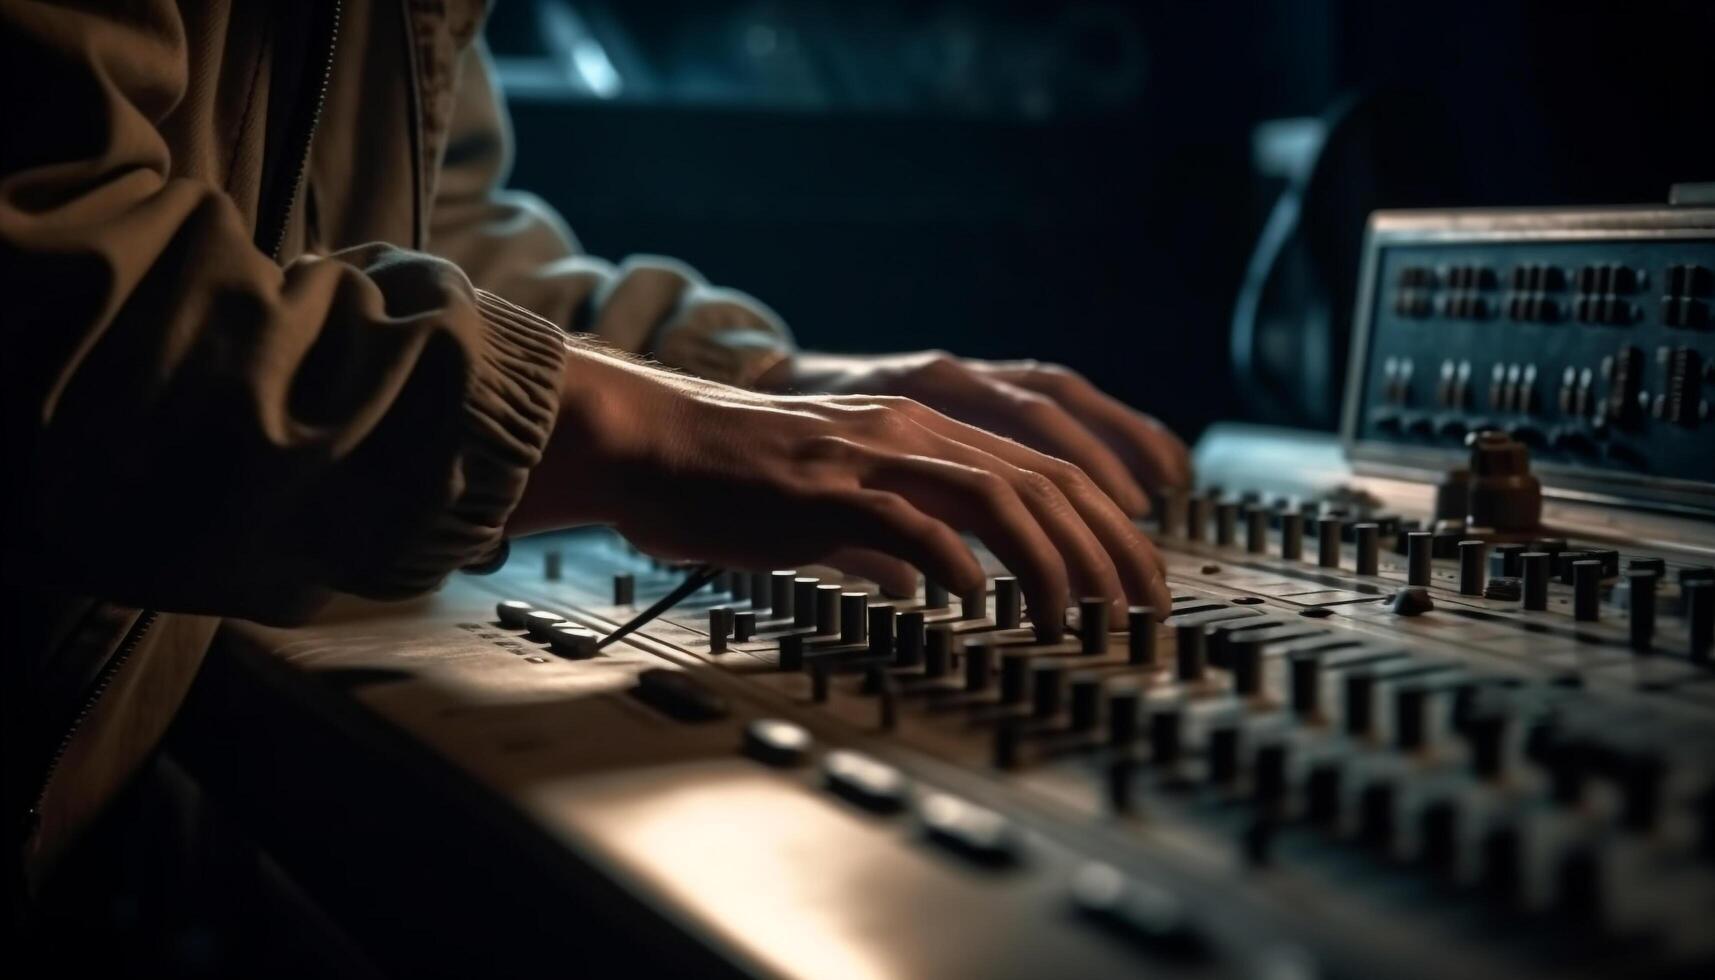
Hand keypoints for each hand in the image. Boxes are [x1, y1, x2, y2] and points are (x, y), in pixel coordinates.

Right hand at [509, 344, 1171, 630]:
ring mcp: (869, 453)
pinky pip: (908, 522)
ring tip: (1080, 619)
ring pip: (996, 494)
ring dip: (1051, 561)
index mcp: (922, 426)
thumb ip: (887, 538)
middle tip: (1142, 610)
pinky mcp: (824, 488)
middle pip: (1043, 480)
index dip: (1108, 525)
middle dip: (1108, 549)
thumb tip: (926, 585)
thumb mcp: (832, 508)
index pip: (1046, 470)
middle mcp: (910, 427)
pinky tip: (979, 602)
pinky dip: (954, 561)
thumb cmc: (732, 479)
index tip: (1139, 584)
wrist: (648, 442)